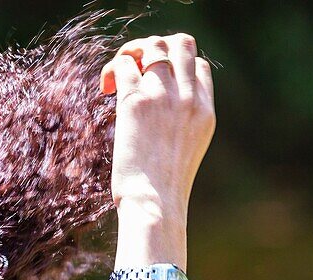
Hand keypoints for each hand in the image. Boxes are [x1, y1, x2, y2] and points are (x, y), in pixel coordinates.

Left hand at [99, 34, 215, 217]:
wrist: (154, 203)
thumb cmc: (163, 189)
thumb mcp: (185, 153)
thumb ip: (181, 127)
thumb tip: (160, 122)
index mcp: (205, 110)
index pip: (199, 66)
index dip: (176, 66)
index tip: (155, 85)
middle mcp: (189, 98)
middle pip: (181, 43)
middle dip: (156, 47)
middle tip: (137, 69)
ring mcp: (164, 96)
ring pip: (153, 45)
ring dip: (132, 52)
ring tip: (118, 77)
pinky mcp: (135, 102)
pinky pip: (125, 63)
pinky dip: (114, 68)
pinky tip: (106, 88)